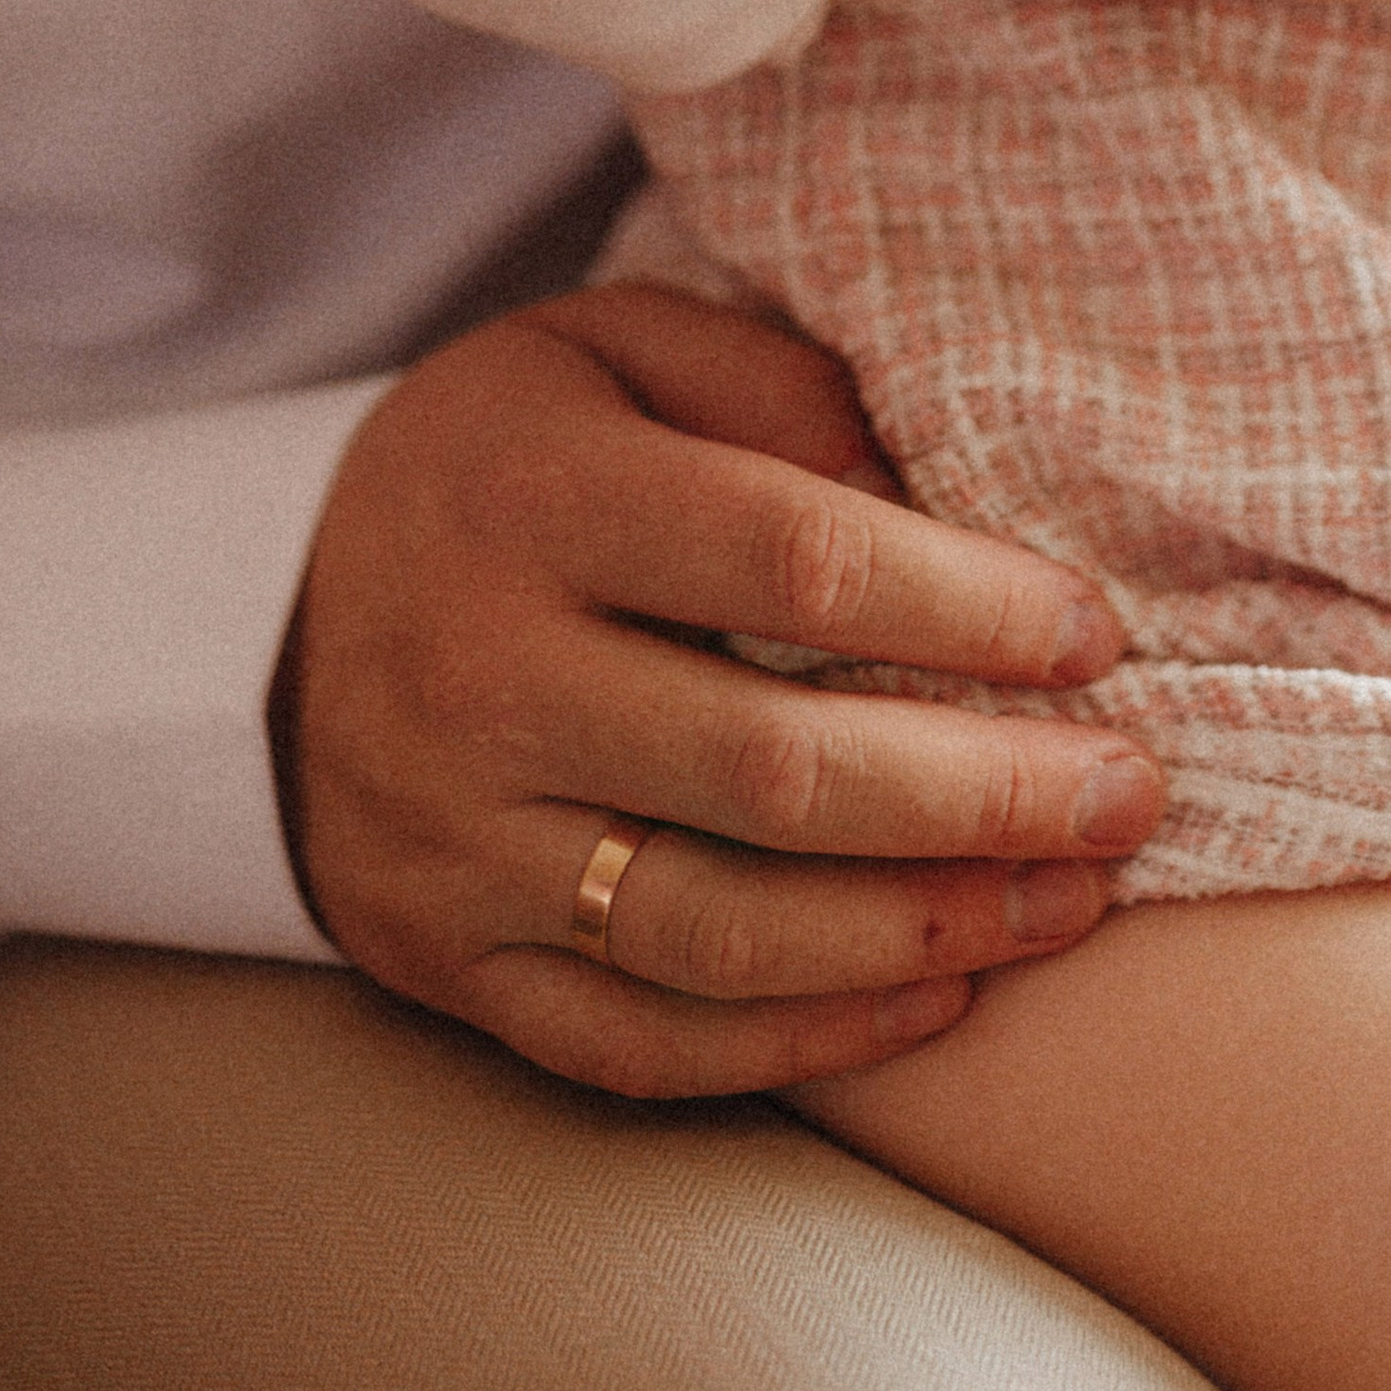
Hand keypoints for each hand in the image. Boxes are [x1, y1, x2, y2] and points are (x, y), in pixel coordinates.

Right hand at [281, 282, 1165, 1096]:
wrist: (257, 612)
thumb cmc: (513, 460)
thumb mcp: (616, 348)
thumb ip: (779, 386)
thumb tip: (933, 493)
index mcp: (534, 503)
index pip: (796, 564)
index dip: (969, 607)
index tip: (1096, 633)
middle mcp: (479, 682)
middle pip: (775, 772)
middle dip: (986, 795)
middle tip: (1134, 794)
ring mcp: (453, 843)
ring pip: (721, 932)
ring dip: (927, 933)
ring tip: (1074, 904)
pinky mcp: (445, 962)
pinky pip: (641, 1043)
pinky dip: (804, 1043)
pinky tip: (939, 1000)